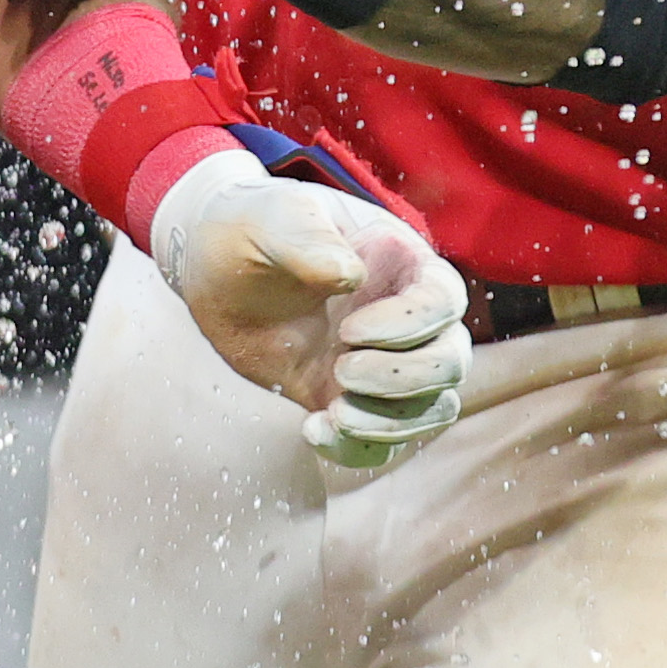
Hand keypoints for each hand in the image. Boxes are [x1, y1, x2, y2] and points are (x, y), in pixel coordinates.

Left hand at [154, 153, 467, 466]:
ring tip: (332, 411)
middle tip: (341, 368)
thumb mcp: (273, 219)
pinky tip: (312, 430)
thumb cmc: (251, 228)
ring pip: (433, 406)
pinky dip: (359, 448)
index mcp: (398, 260)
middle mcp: (403, 315)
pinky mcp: (351, 398)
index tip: (349, 329)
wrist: (215, 270)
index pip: (443, 299)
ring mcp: (383, 361)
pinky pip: (385, 441)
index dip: (410, 324)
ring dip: (392, 421)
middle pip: (451, 360)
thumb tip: (351, 274)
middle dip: (403, 378)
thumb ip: (308, 238)